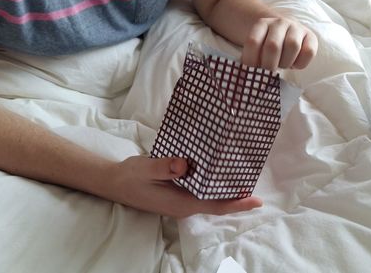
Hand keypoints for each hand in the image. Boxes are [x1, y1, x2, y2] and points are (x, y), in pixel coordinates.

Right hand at [104, 156, 262, 217]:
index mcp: (181, 203)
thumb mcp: (145, 168)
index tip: (257, 200)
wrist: (114, 182)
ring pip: (210, 198)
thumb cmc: (130, 176)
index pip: (215, 206)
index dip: (237, 203)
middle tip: (254, 179)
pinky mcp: (178, 195)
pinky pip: (201, 192)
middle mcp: (185, 205)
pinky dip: (213, 184)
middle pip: (217, 204)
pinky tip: (218, 171)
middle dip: (237, 196)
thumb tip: (185, 165)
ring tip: (243, 174)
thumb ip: (165, 166)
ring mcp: (181, 202)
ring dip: (226, 189)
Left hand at [241, 17, 317, 70]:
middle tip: (268, 73)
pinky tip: (294, 64)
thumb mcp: (255, 49)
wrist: (284, 33)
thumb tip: (248, 77)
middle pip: (273, 46)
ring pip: (293, 46)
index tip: (251, 71)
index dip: (251, 60)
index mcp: (261, 24)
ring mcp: (296, 28)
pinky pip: (308, 52)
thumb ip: (251, 58)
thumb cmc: (266, 47)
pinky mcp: (311, 36)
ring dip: (285, 63)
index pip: (253, 42)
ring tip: (282, 65)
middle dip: (269, 65)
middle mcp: (279, 23)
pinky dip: (300, 63)